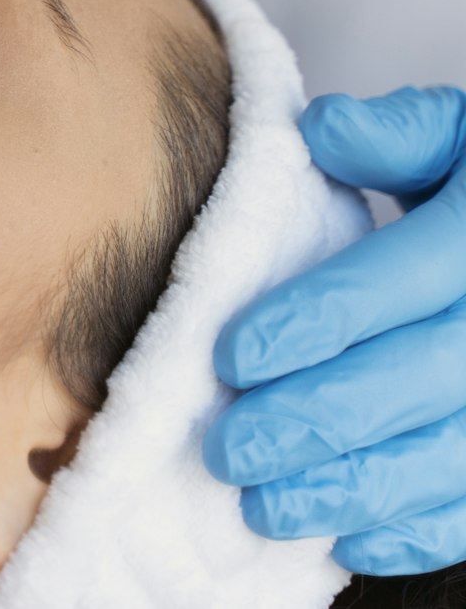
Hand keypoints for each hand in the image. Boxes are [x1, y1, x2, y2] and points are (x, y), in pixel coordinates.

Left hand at [204, 86, 465, 574]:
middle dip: (316, 420)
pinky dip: (421, 533)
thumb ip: (391, 136)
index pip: (397, 281)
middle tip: (228, 449)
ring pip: (449, 455)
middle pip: (415, 381)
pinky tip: (348, 542)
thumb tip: (322, 130)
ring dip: (354, 489)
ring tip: (264, 505)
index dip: (314, 321)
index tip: (232, 356)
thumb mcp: (453, 137)